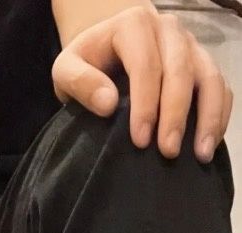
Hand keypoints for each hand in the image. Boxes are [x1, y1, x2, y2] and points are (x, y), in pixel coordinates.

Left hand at [52, 5, 233, 161]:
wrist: (107, 51)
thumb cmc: (87, 64)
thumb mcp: (66, 70)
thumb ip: (79, 82)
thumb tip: (108, 103)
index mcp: (134, 25)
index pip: (146, 64)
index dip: (145, 104)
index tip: (139, 140)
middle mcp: (168, 29)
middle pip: (181, 70)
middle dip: (176, 114)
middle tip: (168, 152)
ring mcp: (191, 45)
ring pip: (209, 77)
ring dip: (208, 117)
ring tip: (200, 153)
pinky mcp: (203, 63)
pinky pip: (221, 87)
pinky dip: (219, 114)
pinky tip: (209, 144)